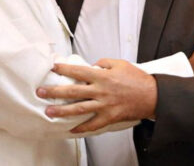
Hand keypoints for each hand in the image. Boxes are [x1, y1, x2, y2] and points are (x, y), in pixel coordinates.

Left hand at [37, 59, 156, 132]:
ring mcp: (104, 105)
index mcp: (102, 75)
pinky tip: (71, 130)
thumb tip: (91, 65)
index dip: (64, 69)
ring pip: (79, 109)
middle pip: (73, 91)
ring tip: (49, 112)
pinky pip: (93, 124)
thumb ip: (103, 63)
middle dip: (55, 91)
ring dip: (62, 111)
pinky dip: (82, 128)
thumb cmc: (137, 79)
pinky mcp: (110, 117)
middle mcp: (101, 90)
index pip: (78, 70)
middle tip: (41, 92)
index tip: (53, 67)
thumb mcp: (120, 63)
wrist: (153, 95)